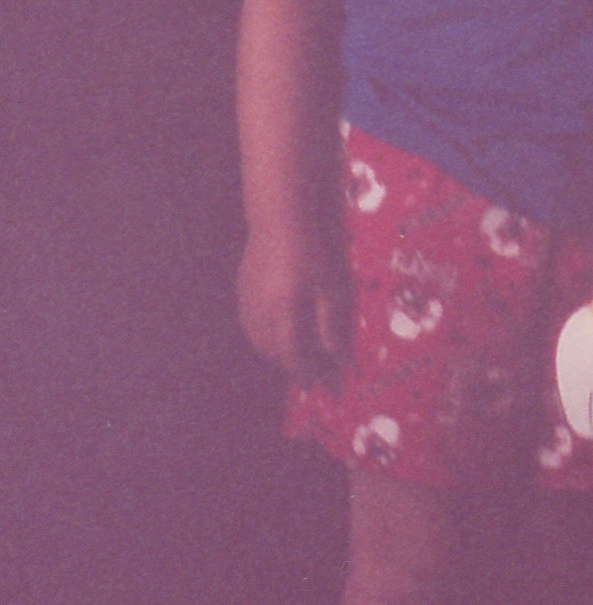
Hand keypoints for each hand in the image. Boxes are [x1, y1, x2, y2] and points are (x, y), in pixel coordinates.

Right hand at [238, 226, 349, 384]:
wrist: (281, 216)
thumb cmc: (314, 250)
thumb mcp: (332, 288)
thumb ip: (332, 325)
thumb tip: (338, 359)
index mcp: (283, 314)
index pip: (295, 357)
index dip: (310, 375)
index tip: (327, 388)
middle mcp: (260, 313)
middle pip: (275, 353)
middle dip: (296, 368)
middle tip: (319, 375)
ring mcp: (247, 301)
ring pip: (260, 342)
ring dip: (280, 355)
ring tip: (302, 359)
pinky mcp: (243, 290)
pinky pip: (252, 326)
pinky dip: (267, 338)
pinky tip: (282, 333)